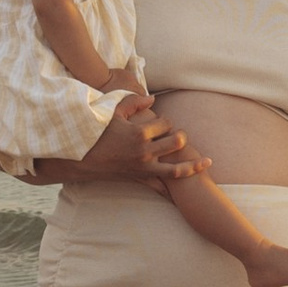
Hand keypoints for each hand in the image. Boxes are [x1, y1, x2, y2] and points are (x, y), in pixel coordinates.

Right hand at [34, 101, 196, 189]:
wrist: (81, 158)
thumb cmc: (96, 132)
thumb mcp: (113, 112)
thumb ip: (135, 102)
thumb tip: (154, 99)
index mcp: (139, 133)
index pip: (165, 123)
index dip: (166, 121)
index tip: (160, 121)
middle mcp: (145, 151)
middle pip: (176, 142)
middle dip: (180, 136)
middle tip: (179, 135)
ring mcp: (143, 167)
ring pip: (176, 168)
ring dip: (192, 165)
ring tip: (207, 162)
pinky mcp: (139, 178)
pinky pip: (160, 184)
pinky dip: (173, 186)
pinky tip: (185, 187)